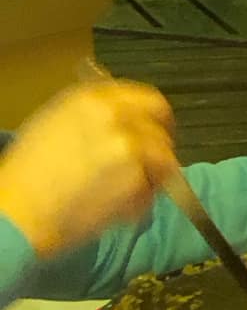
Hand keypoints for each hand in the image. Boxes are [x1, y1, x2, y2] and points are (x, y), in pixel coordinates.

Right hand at [0, 80, 177, 257]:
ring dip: (152, 176)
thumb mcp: (56, 124)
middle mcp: (118, 116)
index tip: (157, 131)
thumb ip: (95, 117)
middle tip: (153, 163)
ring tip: (125, 191)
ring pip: (165, 159)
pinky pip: (153, 191)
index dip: (157, 118)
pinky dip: (141, 202)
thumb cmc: (27, 171)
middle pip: (162, 126)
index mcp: (94, 98)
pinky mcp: (137, 179)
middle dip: (162, 144)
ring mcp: (130, 147)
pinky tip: (114, 208)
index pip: (149, 99)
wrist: (19, 210)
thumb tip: (123, 121)